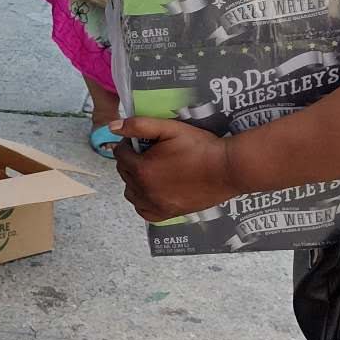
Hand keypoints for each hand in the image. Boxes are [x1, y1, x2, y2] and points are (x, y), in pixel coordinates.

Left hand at [114, 117, 240, 222]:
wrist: (227, 169)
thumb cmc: (200, 146)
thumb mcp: (170, 128)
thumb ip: (139, 125)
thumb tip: (113, 127)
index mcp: (142, 169)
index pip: (120, 155)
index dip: (128, 144)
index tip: (140, 141)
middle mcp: (145, 191)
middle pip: (124, 174)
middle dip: (131, 161)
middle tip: (148, 153)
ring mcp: (156, 205)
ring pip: (131, 193)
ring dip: (134, 181)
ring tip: (151, 169)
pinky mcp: (168, 213)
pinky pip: (144, 211)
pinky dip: (143, 201)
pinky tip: (153, 190)